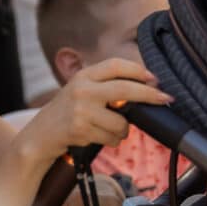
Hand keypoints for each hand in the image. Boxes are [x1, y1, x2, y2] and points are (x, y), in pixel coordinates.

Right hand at [12, 58, 172, 166]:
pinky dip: (111, 140)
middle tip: (166, 98)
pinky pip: (112, 137)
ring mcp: (81, 110)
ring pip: (121, 121)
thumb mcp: (81, 91)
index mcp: (84, 75)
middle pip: (125, 89)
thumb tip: (145, 86)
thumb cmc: (67, 113)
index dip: (138, 70)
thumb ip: (106, 86)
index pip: (116, 65)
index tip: (155, 78)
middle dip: (149, 95)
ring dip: (123, 130)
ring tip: (109, 130)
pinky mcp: (81, 129)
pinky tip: (97, 137)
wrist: (40, 135)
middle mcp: (82, 89)